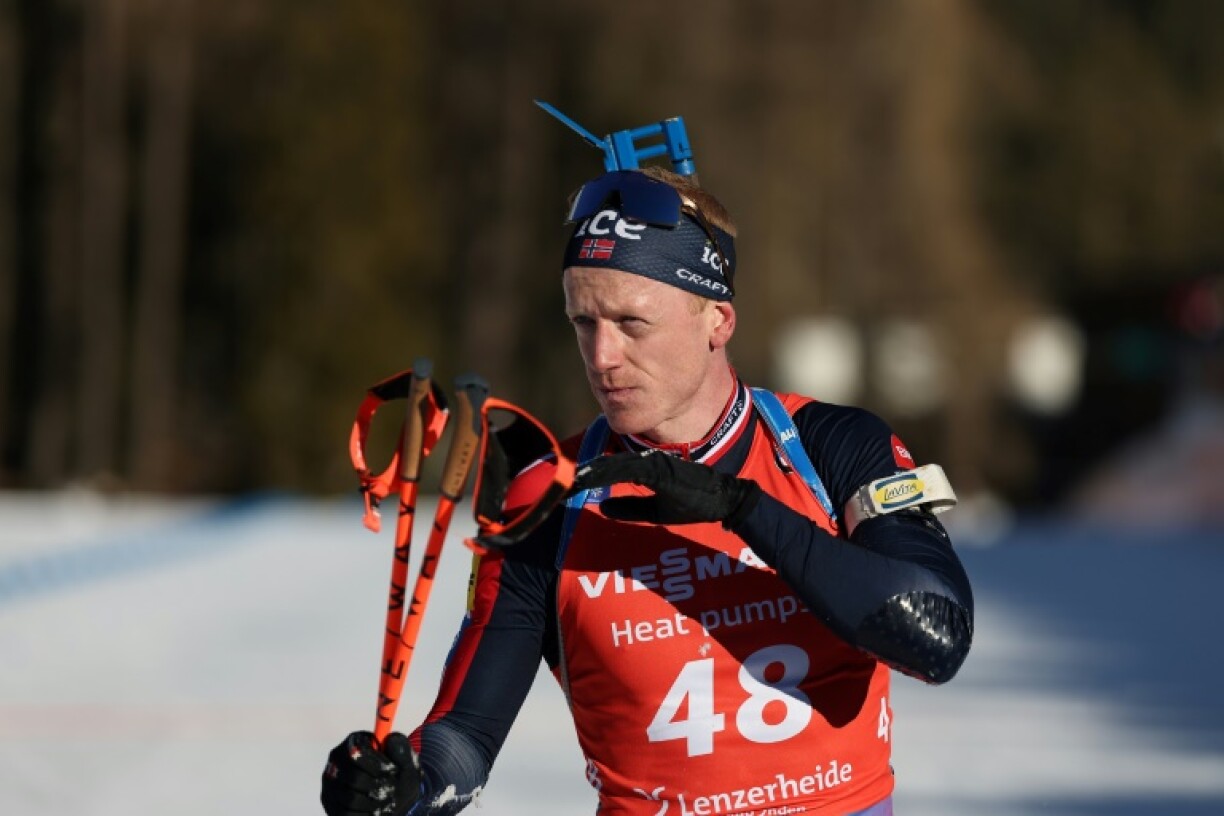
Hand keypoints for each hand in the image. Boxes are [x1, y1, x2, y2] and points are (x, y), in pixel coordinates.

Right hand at [321, 731, 421, 815]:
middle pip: (354, 778)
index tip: (393, 771)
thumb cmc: (398, 775)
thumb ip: (401, 748)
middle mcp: (336, 762)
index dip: (377, 765)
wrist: (395, 798)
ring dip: (375, 802)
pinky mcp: (331, 805)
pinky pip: (346, 814)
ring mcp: (330, 784)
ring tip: (387, 800)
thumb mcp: (406, 761)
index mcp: (353, 742)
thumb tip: (390, 739)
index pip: (357, 753)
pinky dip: (366, 814)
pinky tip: (376, 810)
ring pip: (350, 798)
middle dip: (378, 786)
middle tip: (392, 788)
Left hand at [574, 449, 760, 526]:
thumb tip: (602, 510)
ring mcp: (653, 463)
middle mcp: (647, 461)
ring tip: (569, 477)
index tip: (568, 483)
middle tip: (560, 480)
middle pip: (607, 464)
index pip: (611, 469)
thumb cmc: (694, 503)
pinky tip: (590, 476)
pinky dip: (605, 472)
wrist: (724, 499)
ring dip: (589, 471)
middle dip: (583, 473)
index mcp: (647, 468)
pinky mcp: (659, 469)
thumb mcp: (656, 511)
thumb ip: (631, 509)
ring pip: (613, 464)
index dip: (589, 474)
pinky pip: (626, 469)